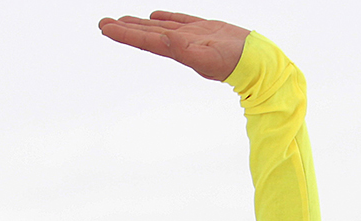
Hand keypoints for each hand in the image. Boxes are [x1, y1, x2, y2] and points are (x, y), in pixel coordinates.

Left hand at [98, 11, 250, 80]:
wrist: (256, 62)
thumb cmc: (233, 63)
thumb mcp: (206, 58)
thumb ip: (183, 49)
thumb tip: (163, 40)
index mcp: (177, 50)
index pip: (144, 41)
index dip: (124, 34)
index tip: (105, 28)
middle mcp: (179, 44)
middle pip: (146, 34)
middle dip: (124, 28)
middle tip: (104, 23)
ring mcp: (191, 37)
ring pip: (159, 27)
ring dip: (140, 23)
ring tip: (122, 20)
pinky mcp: (204, 30)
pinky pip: (179, 21)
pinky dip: (165, 17)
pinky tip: (154, 16)